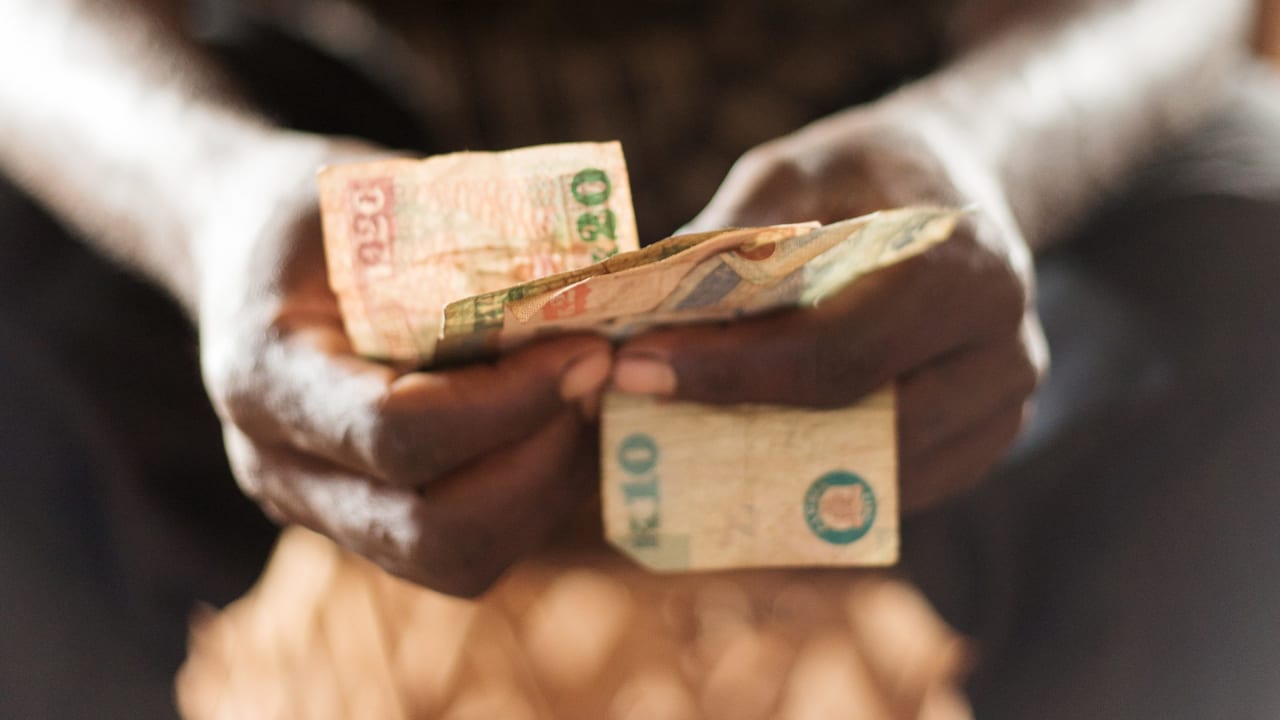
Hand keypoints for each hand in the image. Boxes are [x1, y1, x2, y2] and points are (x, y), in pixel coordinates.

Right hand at [196, 135, 612, 595]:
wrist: (246, 254)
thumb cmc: (320, 212)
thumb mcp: (377, 191)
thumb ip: (470, 240)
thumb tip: (598, 280)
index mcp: (264, 374)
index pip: (396, 431)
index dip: (511, 402)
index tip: (588, 347)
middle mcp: (281, 466)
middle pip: (433, 531)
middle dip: (541, 463)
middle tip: (597, 378)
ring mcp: (320, 510)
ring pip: (458, 561)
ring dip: (547, 490)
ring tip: (587, 401)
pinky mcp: (367, 526)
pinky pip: (465, 552)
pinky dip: (533, 501)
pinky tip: (560, 429)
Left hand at [614, 106, 1047, 511]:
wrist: (965, 179)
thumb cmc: (873, 170)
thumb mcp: (799, 169)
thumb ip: (735, 235)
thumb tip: (642, 308)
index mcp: (963, 271)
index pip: (833, 352)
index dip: (729, 372)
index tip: (639, 370)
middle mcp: (1003, 349)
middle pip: (855, 424)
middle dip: (738, 417)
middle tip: (643, 406)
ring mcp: (1004, 405)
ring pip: (876, 471)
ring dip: (776, 460)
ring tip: (685, 429)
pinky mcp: (989, 438)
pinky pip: (897, 483)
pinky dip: (825, 473)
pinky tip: (756, 444)